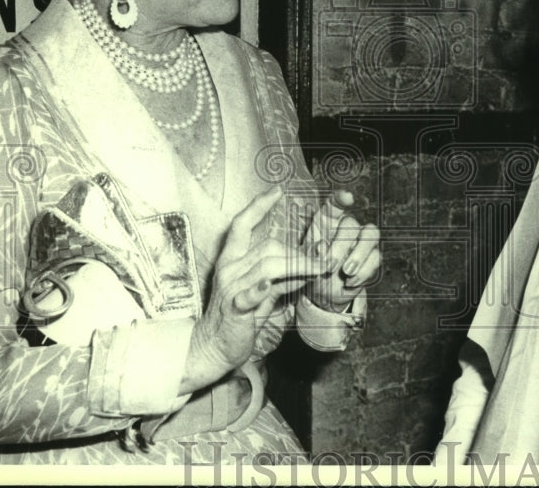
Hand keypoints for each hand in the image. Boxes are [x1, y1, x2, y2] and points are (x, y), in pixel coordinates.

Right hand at [182, 187, 327, 392]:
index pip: (242, 224)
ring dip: (298, 266)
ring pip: (267, 266)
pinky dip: (260, 289)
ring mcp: (231, 288)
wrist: (213, 348)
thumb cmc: (239, 317)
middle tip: (326, 259)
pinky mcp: (235, 309)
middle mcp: (229, 268)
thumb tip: (312, 260)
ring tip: (320, 270)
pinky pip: (248, 295)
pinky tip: (269, 285)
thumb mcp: (263, 291)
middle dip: (301, 252)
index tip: (276, 190)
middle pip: (269, 247)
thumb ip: (284, 276)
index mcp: (232, 259)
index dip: (259, 205)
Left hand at [304, 190, 380, 312]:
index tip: (347, 197)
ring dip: (358, 254)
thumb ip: (310, 253)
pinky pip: (375, 257)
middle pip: (351, 224)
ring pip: (371, 235)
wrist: (323, 292)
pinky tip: (350, 283)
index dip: (342, 198)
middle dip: (341, 246)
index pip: (335, 204)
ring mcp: (362, 240)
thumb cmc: (312, 268)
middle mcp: (347, 226)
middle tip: (329, 266)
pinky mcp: (373, 256)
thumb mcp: (305, 261)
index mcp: (326, 220)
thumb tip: (321, 248)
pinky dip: (363, 272)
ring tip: (346, 272)